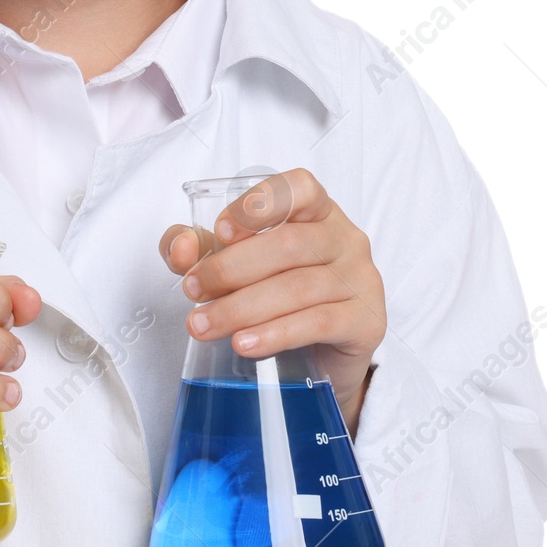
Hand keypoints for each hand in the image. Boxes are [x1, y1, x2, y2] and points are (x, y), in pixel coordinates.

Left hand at [159, 170, 386, 435]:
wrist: (320, 358)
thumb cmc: (275, 294)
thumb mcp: (231, 263)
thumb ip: (197, 248)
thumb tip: (180, 250)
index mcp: (317, 211)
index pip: (300, 187)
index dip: (260, 204)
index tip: (219, 232)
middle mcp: (345, 238)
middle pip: (288, 244)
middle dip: (231, 268)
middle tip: (193, 290)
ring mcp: (361, 279)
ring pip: (299, 287)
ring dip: (242, 307)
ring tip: (204, 325)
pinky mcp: (367, 322)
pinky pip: (318, 323)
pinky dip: (275, 333)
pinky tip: (244, 343)